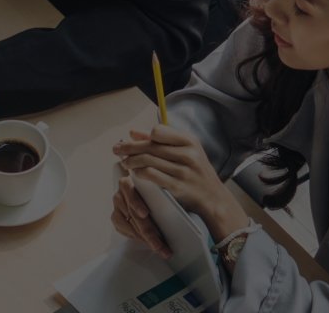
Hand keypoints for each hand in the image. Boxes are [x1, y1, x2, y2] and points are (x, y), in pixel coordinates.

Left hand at [113, 126, 250, 242]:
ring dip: (131, 161)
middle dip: (129, 148)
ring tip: (125, 163)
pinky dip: (139, 173)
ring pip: (148, 160)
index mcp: (189, 141)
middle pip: (150, 146)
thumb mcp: (184, 150)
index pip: (158, 131)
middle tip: (116, 149)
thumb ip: (160, 140)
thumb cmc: (195, 171)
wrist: (213, 197)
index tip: (131, 140)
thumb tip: (133, 132)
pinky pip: (152, 176)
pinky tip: (134, 174)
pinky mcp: (178, 186)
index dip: (143, 136)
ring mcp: (184, 171)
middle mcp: (188, 154)